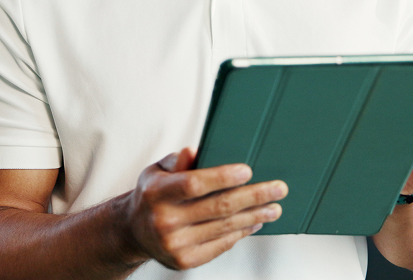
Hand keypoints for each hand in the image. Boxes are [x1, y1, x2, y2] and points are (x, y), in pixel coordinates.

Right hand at [123, 148, 287, 270]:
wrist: (133, 231)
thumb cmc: (153, 193)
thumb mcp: (157, 171)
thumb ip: (178, 161)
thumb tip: (195, 152)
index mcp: (157, 193)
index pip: (194, 183)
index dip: (222, 177)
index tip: (248, 170)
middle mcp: (164, 220)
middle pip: (218, 207)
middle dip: (254, 197)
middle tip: (278, 189)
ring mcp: (175, 244)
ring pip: (224, 228)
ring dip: (255, 216)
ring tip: (274, 208)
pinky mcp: (185, 261)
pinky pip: (220, 245)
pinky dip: (241, 233)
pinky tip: (255, 223)